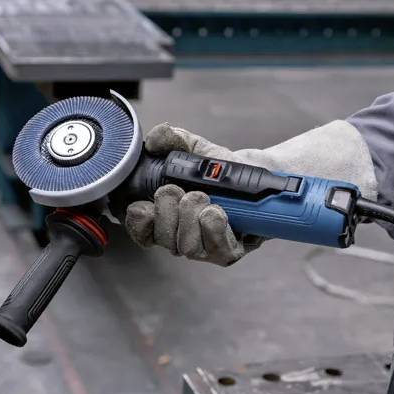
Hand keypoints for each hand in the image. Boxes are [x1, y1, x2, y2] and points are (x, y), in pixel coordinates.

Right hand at [124, 123, 263, 265]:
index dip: (138, 220)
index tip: (143, 203)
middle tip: (180, 191)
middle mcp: (180, 236)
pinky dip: (213, 225)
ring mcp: (203, 248)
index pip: (140, 230)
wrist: (255, 179)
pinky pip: (214, 247)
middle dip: (168, 210)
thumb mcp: (194, 148)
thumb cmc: (220, 169)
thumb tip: (154, 140)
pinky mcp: (226, 254)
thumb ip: (170, 139)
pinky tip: (217, 210)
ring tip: (204, 197)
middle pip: (162, 238)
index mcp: (164, 216)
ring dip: (192, 215)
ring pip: (186, 246)